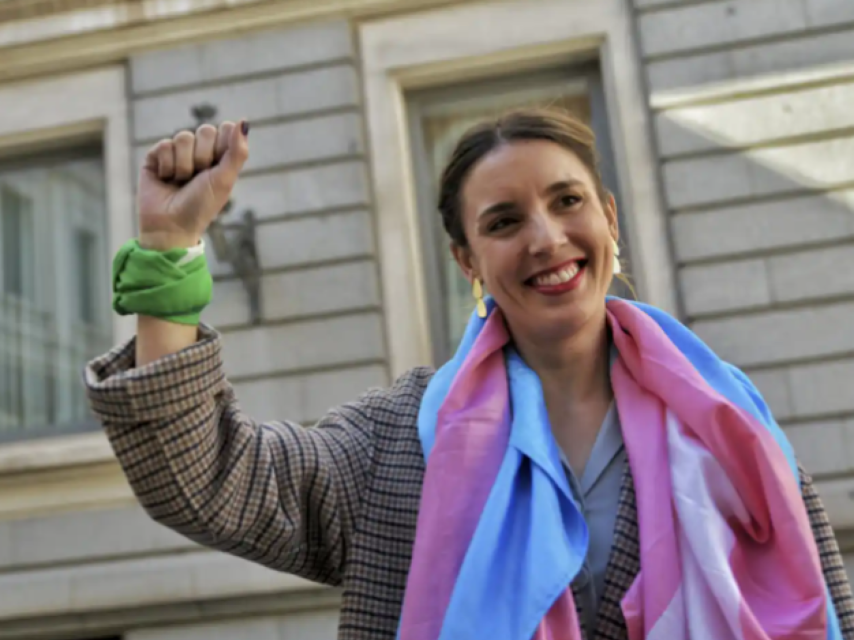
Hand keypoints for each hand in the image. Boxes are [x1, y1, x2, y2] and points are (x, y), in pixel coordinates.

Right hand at [137, 120, 249, 250]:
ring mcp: (177, 153)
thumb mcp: (224, 180)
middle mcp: (199, 152)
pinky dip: (167, 166)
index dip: (222, 146)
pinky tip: (165, 179)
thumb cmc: (201, 206)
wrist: (171, 225)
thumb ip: (237, 151)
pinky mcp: (156, 156)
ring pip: (183, 136)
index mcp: (220, 156)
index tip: (218, 168)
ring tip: (180, 182)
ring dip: (184, 165)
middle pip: (205, 130)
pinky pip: (164, 144)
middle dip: (203, 157)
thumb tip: (244, 121)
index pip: (225, 129)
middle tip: (198, 178)